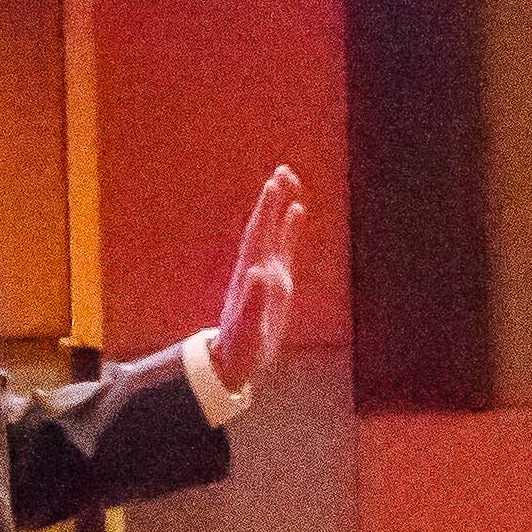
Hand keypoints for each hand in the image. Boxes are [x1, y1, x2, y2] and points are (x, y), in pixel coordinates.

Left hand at [209, 165, 305, 390]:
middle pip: (266, 225)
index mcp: (252, 274)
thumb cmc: (240, 349)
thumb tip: (259, 273)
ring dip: (281, 205)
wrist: (234, 363)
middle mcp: (258, 267)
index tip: (273, 184)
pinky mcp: (278, 283)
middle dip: (273, 198)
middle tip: (284, 169)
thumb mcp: (248, 329)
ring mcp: (268, 273)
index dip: (266, 210)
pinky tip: (297, 211)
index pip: (259, 234)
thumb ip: (253, 302)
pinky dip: (290, 227)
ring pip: (275, 231)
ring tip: (289, 179)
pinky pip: (285, 246)